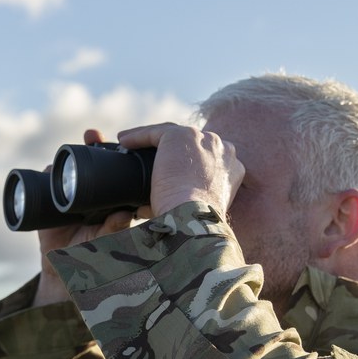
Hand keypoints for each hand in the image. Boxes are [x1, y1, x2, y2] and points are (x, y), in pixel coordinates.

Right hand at [32, 128, 133, 306]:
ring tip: (72, 147)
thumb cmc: (93, 258)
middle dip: (91, 145)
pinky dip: (46, 175)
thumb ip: (115, 228)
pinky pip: (44, 185)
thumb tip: (125, 213)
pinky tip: (49, 169)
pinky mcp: (47, 205)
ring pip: (67, 170)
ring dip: (68, 157)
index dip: (114, 154)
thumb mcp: (107, 242)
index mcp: (109, 199)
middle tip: (92, 135)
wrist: (66, 274)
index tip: (118, 140)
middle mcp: (89, 194)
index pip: (114, 170)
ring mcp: (67, 197)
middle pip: (90, 162)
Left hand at [115, 123, 244, 217]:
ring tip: (131, 145)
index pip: (207, 158)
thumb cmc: (193, 225)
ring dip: (151, 139)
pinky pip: (155, 133)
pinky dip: (138, 136)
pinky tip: (124, 142)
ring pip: (172, 135)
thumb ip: (189, 201)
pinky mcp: (181, 136)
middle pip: (192, 143)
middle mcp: (223, 148)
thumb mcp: (199, 212)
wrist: (193, 219)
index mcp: (233, 168)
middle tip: (150, 159)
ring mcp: (203, 139)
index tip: (171, 172)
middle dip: (172, 150)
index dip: (188, 163)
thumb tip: (152, 207)